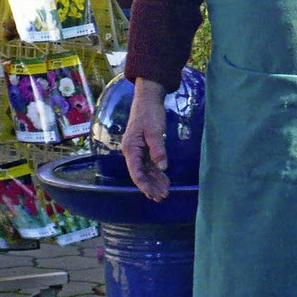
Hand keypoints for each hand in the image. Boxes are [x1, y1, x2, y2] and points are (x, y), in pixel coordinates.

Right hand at [122, 78, 169, 201]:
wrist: (148, 99)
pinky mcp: (145, 147)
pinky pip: (150, 163)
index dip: (144, 185)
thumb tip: (162, 167)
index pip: (136, 172)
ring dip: (155, 181)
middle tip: (162, 197)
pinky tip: (165, 180)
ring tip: (165, 192)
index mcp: (131, 148)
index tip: (153, 194)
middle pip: (140, 174)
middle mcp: (132, 151)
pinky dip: (157, 172)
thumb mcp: (154, 130)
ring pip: (146, 170)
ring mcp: (138, 150)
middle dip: (151, 186)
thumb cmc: (149, 113)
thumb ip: (158, 149)